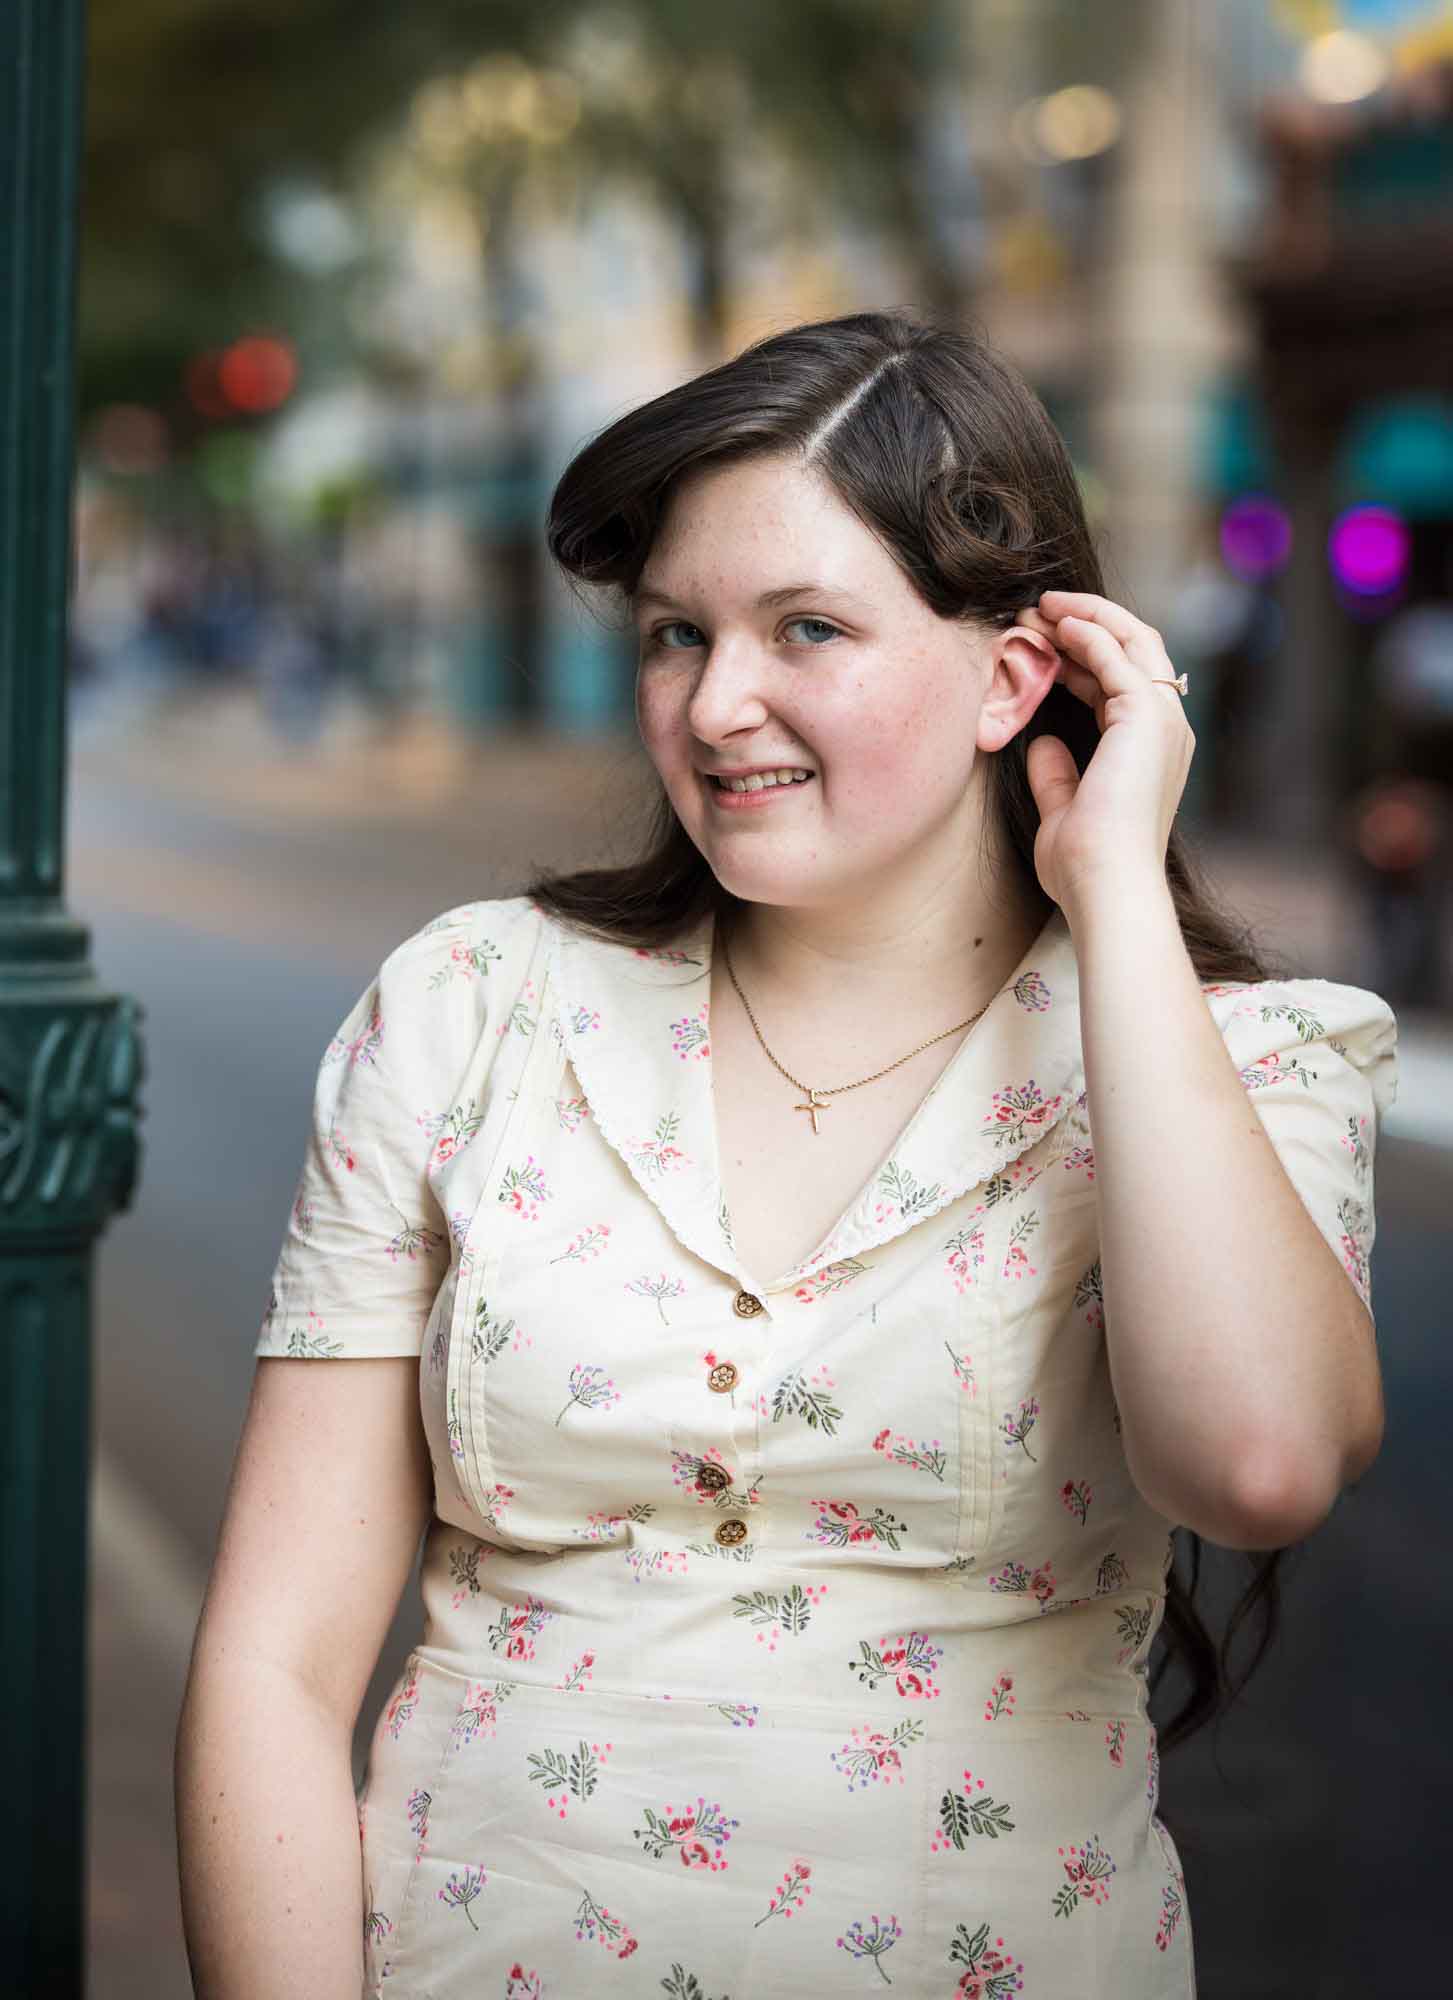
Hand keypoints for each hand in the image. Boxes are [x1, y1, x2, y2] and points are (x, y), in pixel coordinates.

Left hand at [1018, 589, 1195, 913]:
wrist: (1105, 884)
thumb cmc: (1084, 865)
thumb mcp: (1062, 812)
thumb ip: (1056, 777)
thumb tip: (1042, 742)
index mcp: (1151, 753)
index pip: (1122, 684)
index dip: (1080, 657)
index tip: (1037, 644)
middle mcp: (1168, 730)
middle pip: (1136, 651)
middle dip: (1086, 624)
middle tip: (1037, 611)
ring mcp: (1164, 720)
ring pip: (1134, 641)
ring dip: (1086, 617)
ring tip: (1041, 606)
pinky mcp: (1147, 716)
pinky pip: (1120, 656)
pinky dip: (1089, 632)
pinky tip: (1056, 623)